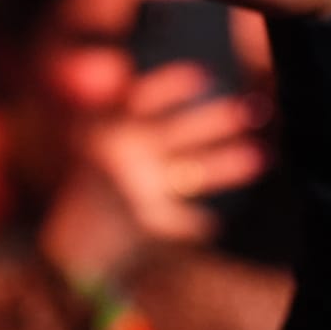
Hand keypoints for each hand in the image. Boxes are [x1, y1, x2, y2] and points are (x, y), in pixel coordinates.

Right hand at [38, 64, 267, 280]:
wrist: (68, 254)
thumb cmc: (91, 196)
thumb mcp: (95, 151)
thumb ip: (126, 123)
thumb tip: (182, 95)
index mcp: (104, 134)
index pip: (140, 100)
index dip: (171, 86)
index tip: (206, 75)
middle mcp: (120, 157)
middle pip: (179, 132)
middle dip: (218, 120)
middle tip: (252, 110)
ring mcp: (135, 190)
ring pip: (194, 172)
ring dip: (228, 165)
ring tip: (261, 157)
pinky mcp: (147, 223)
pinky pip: (188, 219)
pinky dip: (199, 222)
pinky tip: (211, 222)